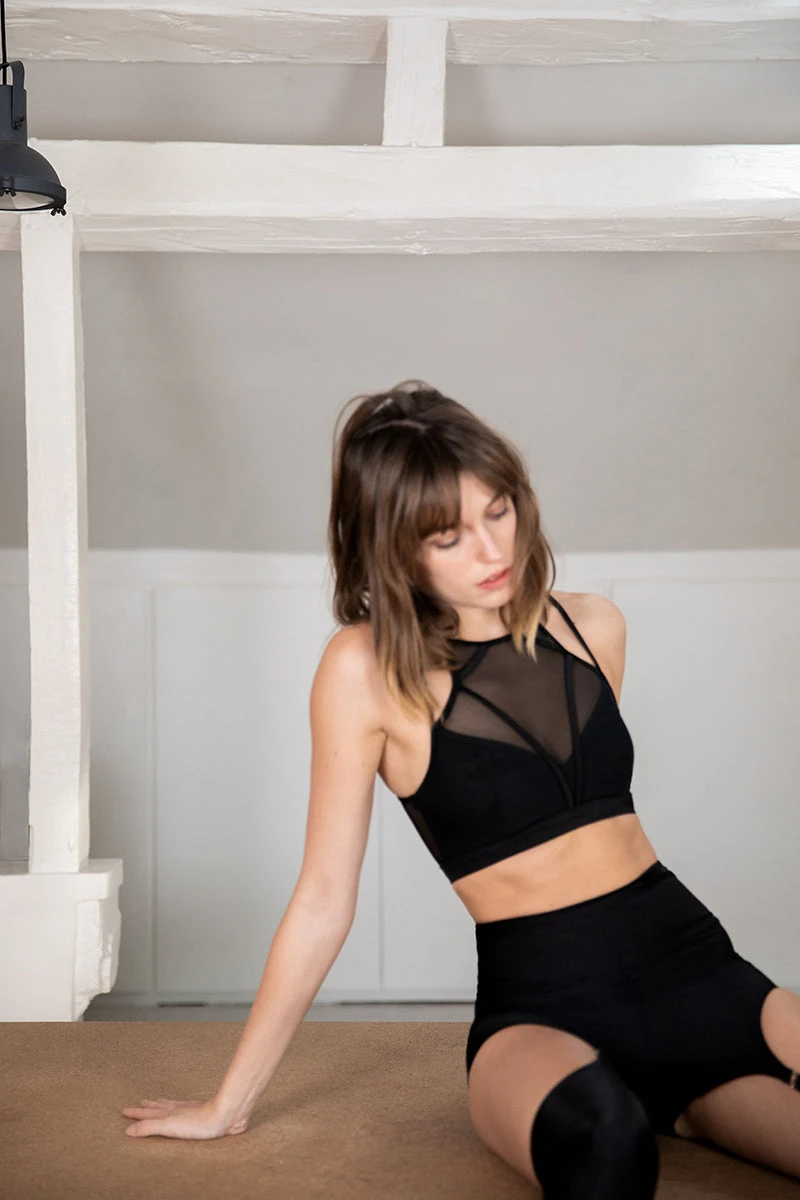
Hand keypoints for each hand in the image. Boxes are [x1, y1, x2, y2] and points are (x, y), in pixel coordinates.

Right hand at [122, 1097, 247, 1139]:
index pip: (148, 1113)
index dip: (136, 1113)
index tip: (125, 1110)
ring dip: (160, 1104)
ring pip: (170, 1105)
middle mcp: (177, 1109)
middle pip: (157, 1107)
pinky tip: (182, 1106)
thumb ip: (149, 1127)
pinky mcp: (201, 1112)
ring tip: (155, 1101)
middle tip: (137, 1103)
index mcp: (168, 1114)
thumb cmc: (198, 1123)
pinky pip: (183, 1106)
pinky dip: (177, 1106)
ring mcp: (189, 1109)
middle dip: (146, 1107)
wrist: (225, 1114)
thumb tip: (128, 1130)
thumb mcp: (169, 1127)